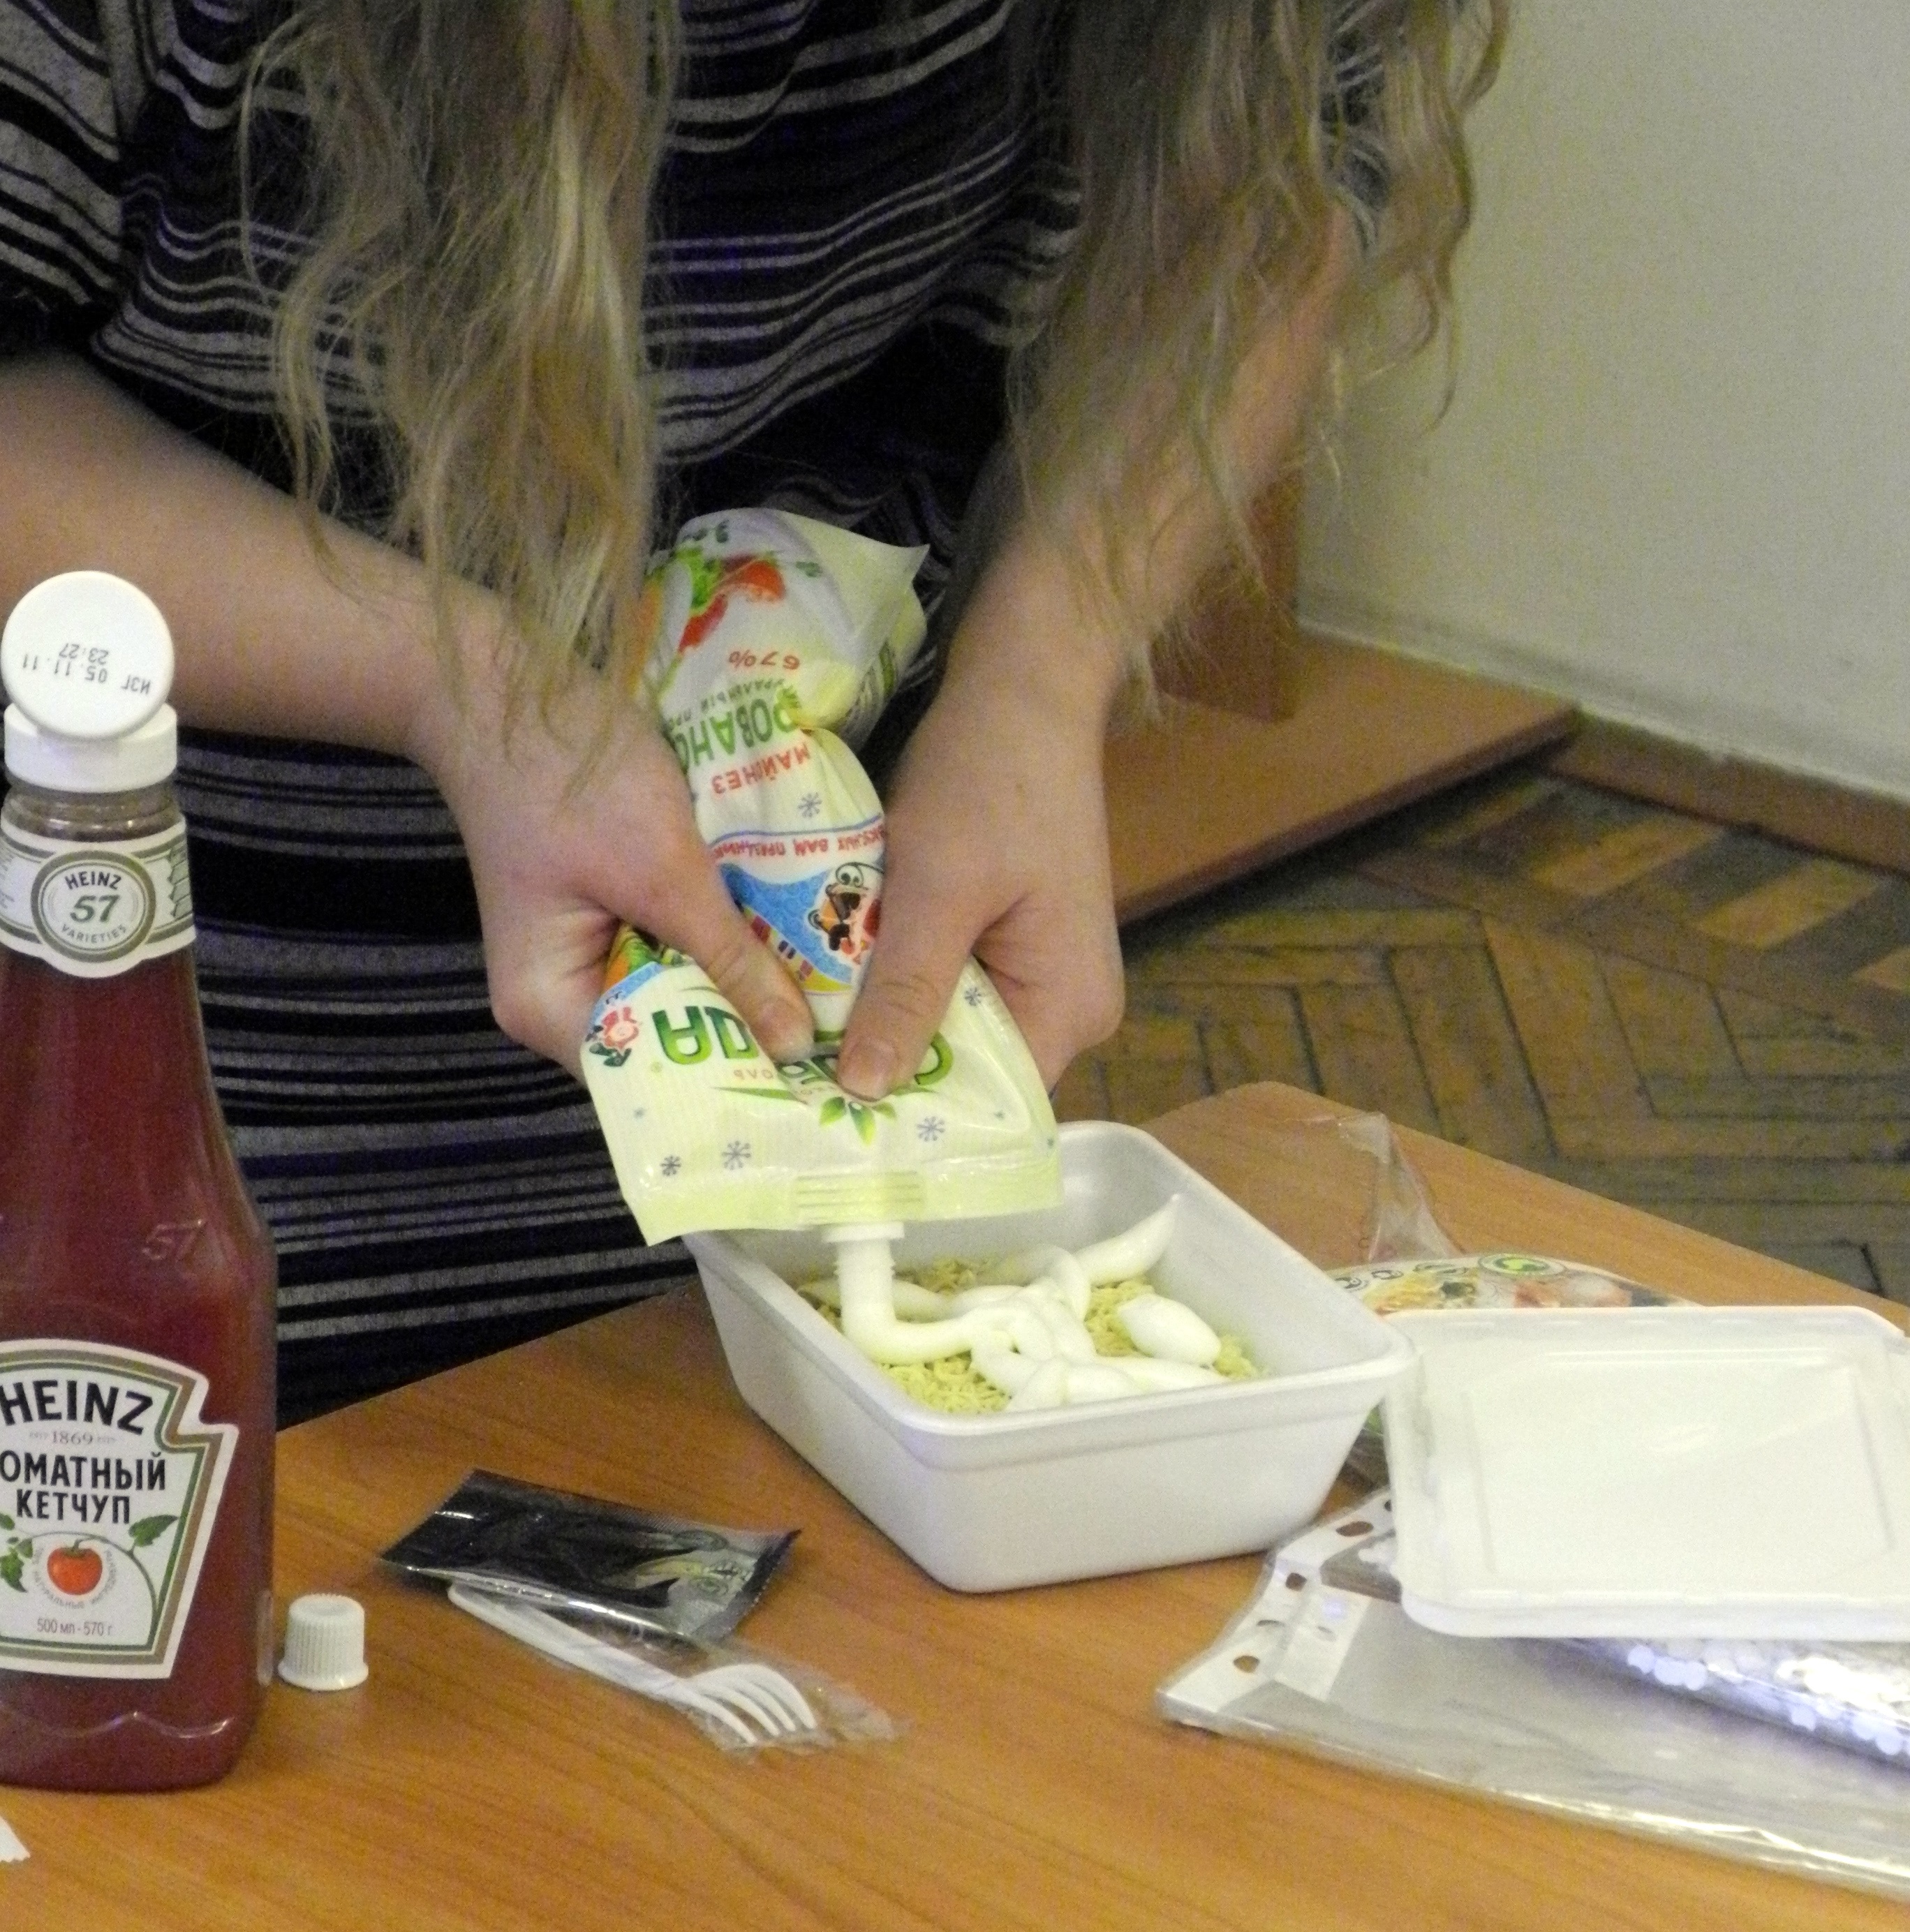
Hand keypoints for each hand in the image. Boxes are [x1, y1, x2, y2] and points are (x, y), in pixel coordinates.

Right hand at [407, 608, 814, 1077]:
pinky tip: (790, 942)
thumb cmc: (571, 778)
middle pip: (668, 1038)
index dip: (731, 1079)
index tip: (814, 1086)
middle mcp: (561, 999)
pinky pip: (678, 947)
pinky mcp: (614, 913)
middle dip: (746, 1030)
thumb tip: (796, 1044)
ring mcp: (587, 954)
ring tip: (831, 1001)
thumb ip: (729, 959)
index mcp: (548, 1010)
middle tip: (842, 1046)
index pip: (652, 1076)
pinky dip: (725, 941)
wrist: (508, 685)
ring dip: (743, 983)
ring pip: (682, 990)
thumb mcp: (663, 871)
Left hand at [836, 537, 1125, 1097]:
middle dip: (884, 1076)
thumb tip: (865, 1092)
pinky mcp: (1013, 934)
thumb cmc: (991, 778)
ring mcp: (1042, 967)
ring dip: (882, 1025)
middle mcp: (1067, 1004)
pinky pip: (950, 983)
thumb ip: (906, 993)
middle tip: (790, 1093)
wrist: (1027, 683)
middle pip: (969, 1072)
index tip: (824, 1133)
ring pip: (951, 1027)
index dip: (909, 1123)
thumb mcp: (938, 888)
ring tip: (799, 1049)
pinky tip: (834, 986)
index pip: (989, 1106)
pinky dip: (895, 983)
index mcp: (1069, 1008)